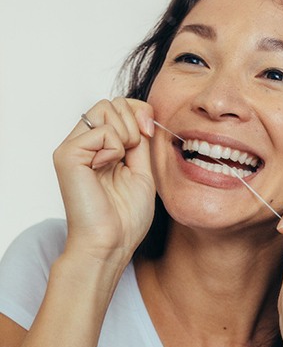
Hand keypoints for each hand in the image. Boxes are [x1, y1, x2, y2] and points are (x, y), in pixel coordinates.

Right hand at [53, 98, 155, 263]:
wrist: (112, 244)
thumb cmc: (126, 218)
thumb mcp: (142, 171)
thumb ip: (140, 141)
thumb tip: (143, 114)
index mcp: (100, 149)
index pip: (118, 107)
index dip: (139, 112)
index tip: (149, 132)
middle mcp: (83, 144)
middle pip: (111, 102)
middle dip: (133, 122)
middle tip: (133, 153)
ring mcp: (73, 148)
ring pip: (105, 108)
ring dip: (125, 134)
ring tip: (119, 163)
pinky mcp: (67, 155)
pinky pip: (101, 130)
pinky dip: (114, 148)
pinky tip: (106, 168)